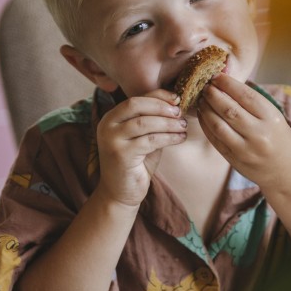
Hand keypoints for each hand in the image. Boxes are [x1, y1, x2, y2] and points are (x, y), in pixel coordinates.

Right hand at [97, 89, 186, 206]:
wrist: (121, 193)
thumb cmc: (135, 164)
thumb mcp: (143, 138)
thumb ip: (152, 122)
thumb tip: (176, 104)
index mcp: (111, 118)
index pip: (135, 99)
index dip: (157, 96)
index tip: (177, 99)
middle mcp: (107, 126)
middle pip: (136, 105)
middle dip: (161, 107)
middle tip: (180, 113)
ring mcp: (111, 140)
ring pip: (144, 122)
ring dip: (168, 123)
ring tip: (183, 126)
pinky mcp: (121, 155)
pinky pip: (150, 140)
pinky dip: (168, 137)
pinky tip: (180, 138)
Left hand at [197, 74, 290, 195]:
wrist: (286, 171)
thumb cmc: (279, 138)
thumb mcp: (274, 117)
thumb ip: (252, 102)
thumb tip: (226, 82)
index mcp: (271, 118)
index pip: (245, 95)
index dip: (227, 84)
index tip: (217, 76)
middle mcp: (258, 134)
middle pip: (229, 109)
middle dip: (213, 95)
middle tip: (205, 86)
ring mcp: (245, 149)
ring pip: (218, 124)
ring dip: (206, 109)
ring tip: (202, 100)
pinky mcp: (234, 159)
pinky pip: (214, 139)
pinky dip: (206, 124)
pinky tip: (203, 115)